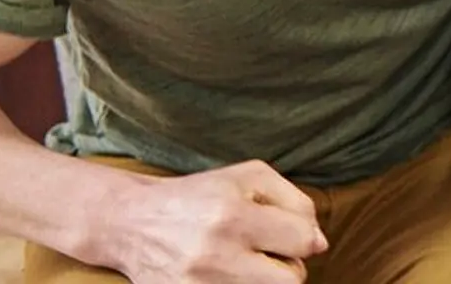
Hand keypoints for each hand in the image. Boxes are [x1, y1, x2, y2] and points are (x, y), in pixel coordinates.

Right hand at [100, 160, 324, 283]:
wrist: (132, 223)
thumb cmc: (198, 196)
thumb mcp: (249, 177)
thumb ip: (294, 201)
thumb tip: (319, 242)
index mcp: (234, 216)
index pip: (304, 242)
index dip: (305, 239)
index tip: (291, 236)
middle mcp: (216, 254)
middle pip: (291, 281)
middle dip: (289, 268)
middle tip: (269, 254)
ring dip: (265, 281)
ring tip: (247, 265)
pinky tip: (230, 275)